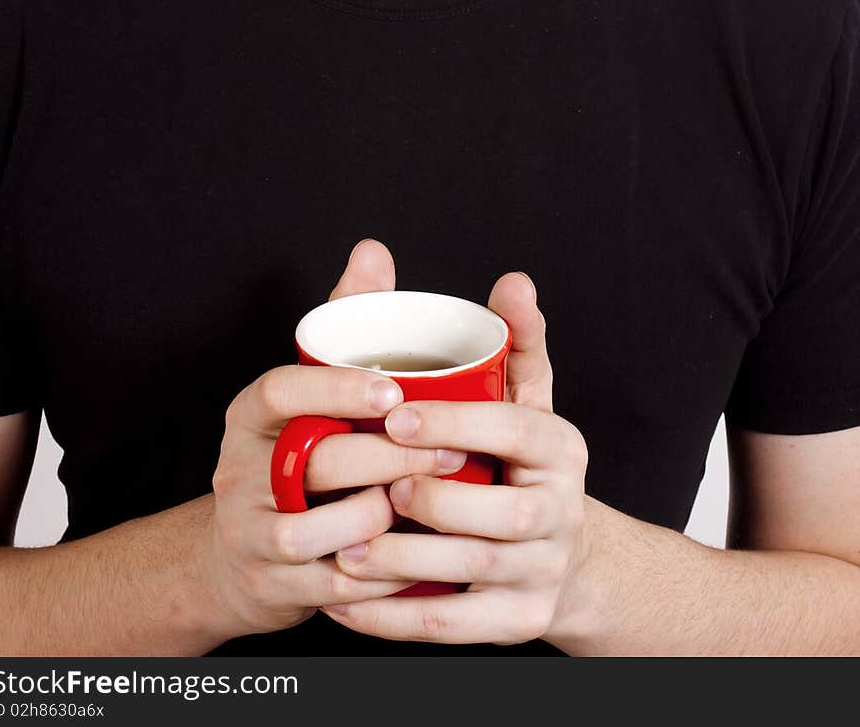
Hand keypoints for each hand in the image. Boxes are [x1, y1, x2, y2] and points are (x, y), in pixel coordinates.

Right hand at [201, 240, 466, 639]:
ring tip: (429, 502)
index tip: (395, 391)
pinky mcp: (270, 586)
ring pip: (318, 530)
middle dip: (390, 457)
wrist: (241, 556)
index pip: (282, 391)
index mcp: (248, 416)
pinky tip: (417, 556)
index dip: (338, 390)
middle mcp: (239, 471)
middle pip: (315, 461)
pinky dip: (378, 573)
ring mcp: (251, 532)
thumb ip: (343, 322)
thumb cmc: (297, 451)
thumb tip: (373, 251)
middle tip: (451, 452)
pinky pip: (332, 585)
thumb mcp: (309, 390)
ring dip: (383, 519)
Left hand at [322, 272, 589, 644]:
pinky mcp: (519, 624)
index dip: (456, 425)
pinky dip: (392, 619)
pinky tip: (344, 602)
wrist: (565, 557)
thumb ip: (514, 341)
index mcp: (561, 448)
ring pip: (472, 572)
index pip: (516, 431)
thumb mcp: (526, 399)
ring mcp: (543, 573)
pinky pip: (452, 628)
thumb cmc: (523, 461)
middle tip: (374, 487)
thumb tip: (513, 281)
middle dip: (433, 501)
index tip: (395, 419)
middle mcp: (562, 513)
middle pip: (501, 513)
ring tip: (345, 548)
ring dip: (404, 561)